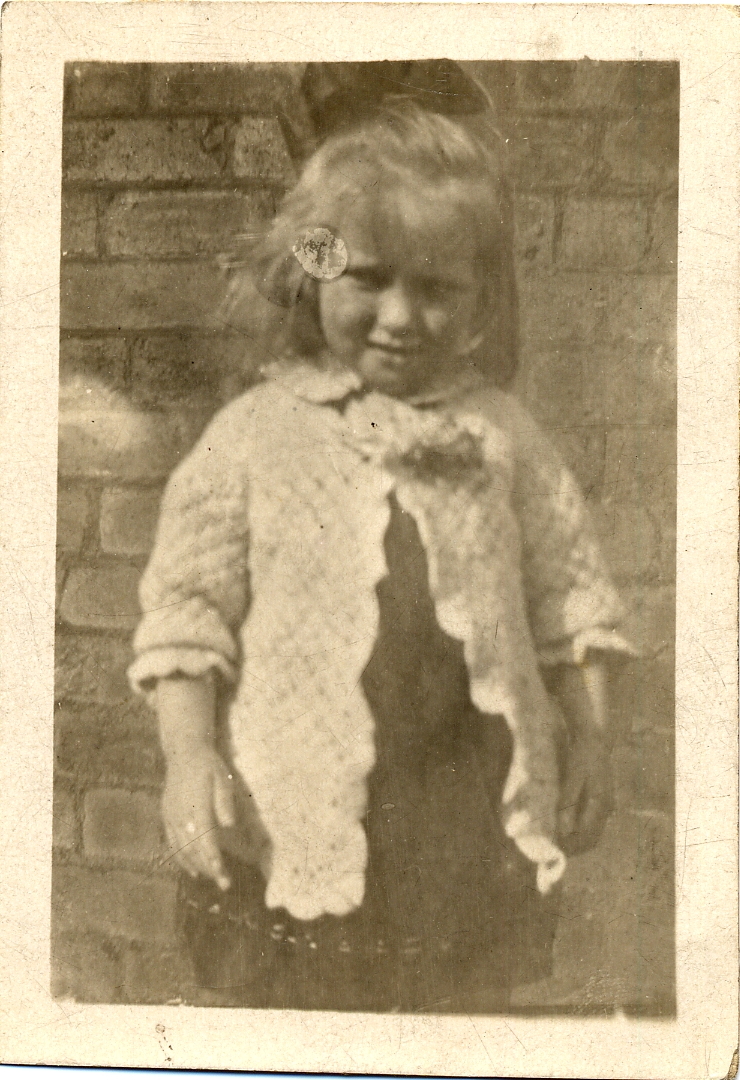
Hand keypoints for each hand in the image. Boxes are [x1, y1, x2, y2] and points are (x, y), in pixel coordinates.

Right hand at [161, 746, 234, 888]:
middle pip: (193, 849)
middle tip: (224, 885)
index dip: (213, 859)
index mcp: (196, 806)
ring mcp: (170, 816)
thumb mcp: (221, 777)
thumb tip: (229, 824)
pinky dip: (181, 858)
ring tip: (212, 878)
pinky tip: (191, 869)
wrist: (183, 751)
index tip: (222, 874)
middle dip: (209, 869)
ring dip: (197, 866)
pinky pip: (172, 843)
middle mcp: (180, 815)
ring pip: (181, 849)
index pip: (204, 839)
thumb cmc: (207, 764)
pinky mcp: (166, 816)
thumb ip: (224, 801)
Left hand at [557, 728, 613, 855]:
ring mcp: (605, 806)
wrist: (596, 738)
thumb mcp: (573, 776)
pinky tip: (562, 828)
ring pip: (591, 834)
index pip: (586, 837)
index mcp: (600, 804)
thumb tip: (562, 828)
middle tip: (551, 851)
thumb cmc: (582, 755)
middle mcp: (605, 809)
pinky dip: (577, 832)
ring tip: (554, 843)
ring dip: (575, 842)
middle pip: (590, 840)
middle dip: (572, 849)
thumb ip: (568, 801)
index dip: (570, 847)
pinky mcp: (600, 802)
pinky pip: (590, 825)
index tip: (552, 851)